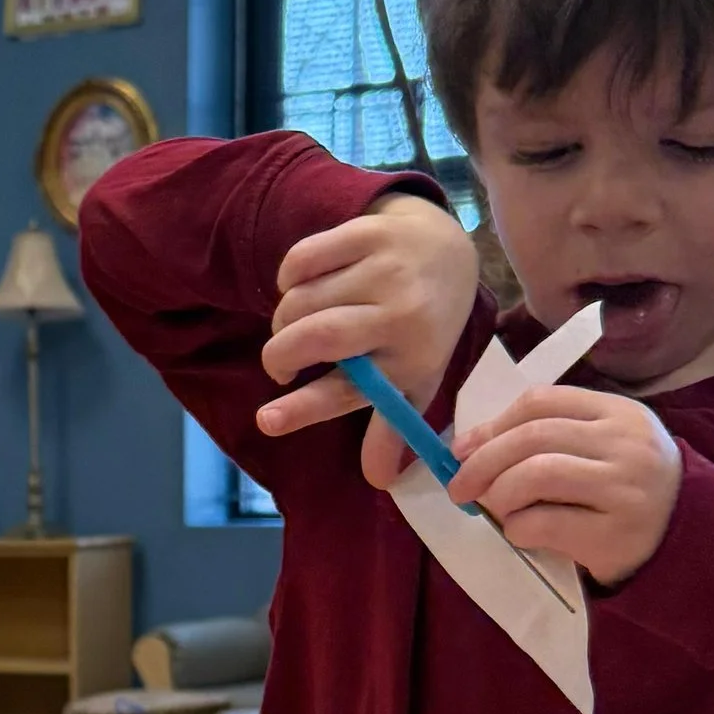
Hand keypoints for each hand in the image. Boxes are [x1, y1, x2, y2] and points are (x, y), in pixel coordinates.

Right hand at [258, 193, 477, 484]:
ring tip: (295, 326)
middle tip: (280, 367)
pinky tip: (301, 287)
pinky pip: (300, 260)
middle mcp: (403, 313)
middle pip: (317, 336)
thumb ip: (392, 425)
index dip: (304, 409)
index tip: (266, 422)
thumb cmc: (423, 327)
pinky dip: (286, 279)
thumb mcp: (416, 378)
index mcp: (414, 358)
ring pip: (301, 299)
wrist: (447, 250)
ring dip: (283, 319)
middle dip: (280, 355)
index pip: (353, 390)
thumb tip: (378, 480)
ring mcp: (385, 268)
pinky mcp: (367, 232)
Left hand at [447, 386, 681, 586]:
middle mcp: (626, 444)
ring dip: (499, 493)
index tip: (463, 448)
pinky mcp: (616, 534)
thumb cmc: (628, 487)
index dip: (493, 424)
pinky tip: (519, 532)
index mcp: (619, 413)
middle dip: (483, 462)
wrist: (686, 535)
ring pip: (537, 475)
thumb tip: (470, 445)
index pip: (543, 401)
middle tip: (458, 486)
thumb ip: (551, 436)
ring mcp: (625, 489)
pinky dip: (517, 527)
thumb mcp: (603, 445)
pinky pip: (546, 523)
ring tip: (493, 508)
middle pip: (533, 437)